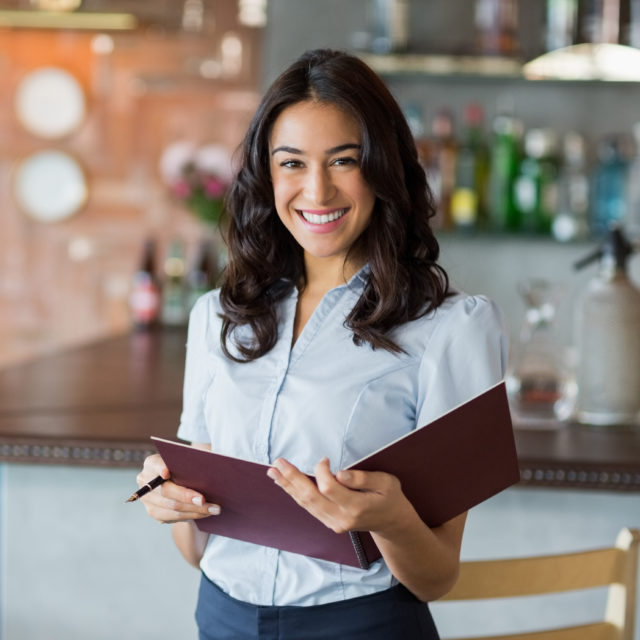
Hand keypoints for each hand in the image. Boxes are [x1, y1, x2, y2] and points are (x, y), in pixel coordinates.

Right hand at [137, 453, 220, 523]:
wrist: (180, 480)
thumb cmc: (186, 466)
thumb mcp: (186, 460)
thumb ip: (190, 461)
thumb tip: (208, 467)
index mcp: (151, 463)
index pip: (154, 465)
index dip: (160, 469)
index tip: (167, 472)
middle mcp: (145, 481)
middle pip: (165, 491)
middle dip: (186, 496)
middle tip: (203, 499)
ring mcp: (148, 499)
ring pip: (172, 507)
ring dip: (195, 509)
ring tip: (213, 508)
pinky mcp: (155, 512)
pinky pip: (174, 517)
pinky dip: (192, 515)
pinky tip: (206, 512)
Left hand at [267, 457, 414, 536]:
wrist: (392, 522)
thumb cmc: (389, 497)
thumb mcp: (386, 482)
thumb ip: (363, 478)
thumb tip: (339, 474)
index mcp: (356, 507)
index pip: (329, 488)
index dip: (322, 472)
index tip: (325, 459)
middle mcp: (341, 518)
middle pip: (310, 497)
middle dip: (292, 478)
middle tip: (278, 463)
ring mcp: (334, 523)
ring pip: (306, 504)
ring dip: (288, 486)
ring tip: (274, 472)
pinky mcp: (330, 523)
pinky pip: (309, 507)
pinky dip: (296, 494)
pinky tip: (286, 484)